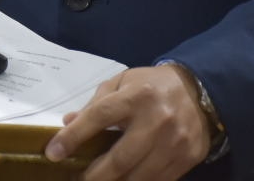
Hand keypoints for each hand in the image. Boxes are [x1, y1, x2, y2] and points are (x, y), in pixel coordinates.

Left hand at [45, 66, 210, 179]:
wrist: (200, 91)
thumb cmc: (152, 85)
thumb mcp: (122, 82)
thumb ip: (95, 103)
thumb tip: (68, 124)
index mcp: (136, 96)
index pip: (99, 118)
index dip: (73, 137)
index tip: (54, 153)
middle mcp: (156, 121)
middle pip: (118, 159)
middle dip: (93, 175)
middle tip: (77, 179)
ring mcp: (174, 143)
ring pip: (137, 178)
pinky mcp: (186, 159)